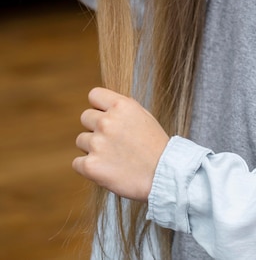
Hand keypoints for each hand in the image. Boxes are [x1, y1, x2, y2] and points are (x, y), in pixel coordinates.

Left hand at [73, 87, 169, 201]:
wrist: (164, 174)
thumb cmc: (156, 146)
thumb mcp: (144, 116)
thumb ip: (122, 109)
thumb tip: (105, 105)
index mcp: (121, 106)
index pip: (94, 95)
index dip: (99, 106)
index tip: (105, 116)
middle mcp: (107, 121)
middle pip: (85, 117)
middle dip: (95, 127)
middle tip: (112, 140)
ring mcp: (97, 143)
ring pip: (81, 140)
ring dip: (92, 148)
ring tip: (112, 156)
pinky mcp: (91, 165)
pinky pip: (77, 162)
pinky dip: (88, 167)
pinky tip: (106, 169)